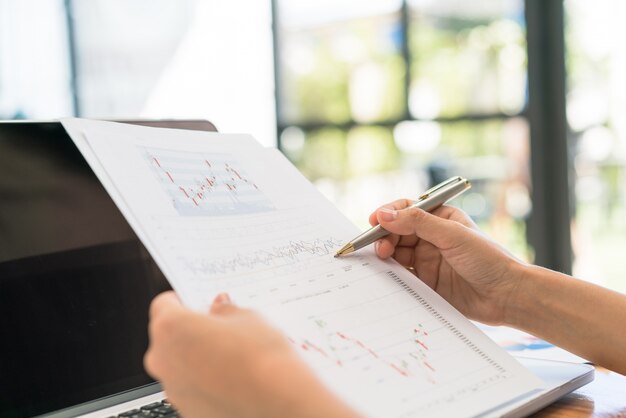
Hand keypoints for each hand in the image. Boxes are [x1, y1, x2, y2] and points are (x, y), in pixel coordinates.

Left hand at [144, 291, 358, 417]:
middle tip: (220, 329)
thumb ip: (226, 311)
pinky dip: (206, 382)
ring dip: (198, 358)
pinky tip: (234, 379)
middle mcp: (163, 360)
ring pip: (179, 365)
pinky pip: (191, 389)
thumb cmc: (262, 360)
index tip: (198, 303)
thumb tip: (220, 310)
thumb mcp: (249, 318)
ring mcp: (173, 390)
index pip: (164, 305)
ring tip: (233, 357)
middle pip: (168, 337)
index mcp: (171, 328)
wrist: (280, 405)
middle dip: (190, 331)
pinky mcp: (188, 412)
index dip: (184, 301)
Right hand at [369, 201, 526, 324]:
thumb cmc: (488, 259)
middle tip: (380, 247)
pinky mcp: (426, 282)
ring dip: (386, 255)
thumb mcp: (452, 235)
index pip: (407, 209)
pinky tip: (388, 275)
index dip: (388, 214)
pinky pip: (401, 275)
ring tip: (382, 260)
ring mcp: (427, 260)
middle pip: (396, 231)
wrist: (507, 296)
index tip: (375, 221)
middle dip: (384, 236)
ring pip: (396, 253)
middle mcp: (431, 237)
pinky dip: (391, 274)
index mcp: (440, 218)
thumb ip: (417, 223)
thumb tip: (385, 215)